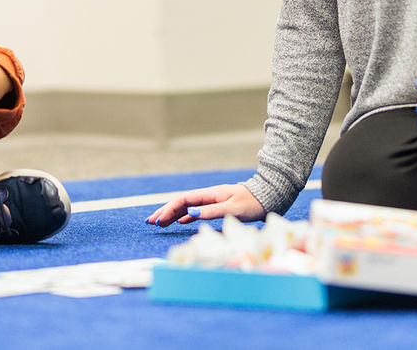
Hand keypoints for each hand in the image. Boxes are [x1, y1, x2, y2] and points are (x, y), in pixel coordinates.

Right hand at [145, 184, 264, 226]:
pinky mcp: (216, 207)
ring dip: (172, 215)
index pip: (183, 201)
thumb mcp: (232, 208)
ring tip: (159, 223)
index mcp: (209, 194)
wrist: (266, 197)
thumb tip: (191, 213)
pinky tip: (179, 222)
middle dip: (164, 211)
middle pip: (181, 203)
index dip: (169, 210)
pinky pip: (195, 212)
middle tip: (150, 221)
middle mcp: (207, 197)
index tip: (159, 221)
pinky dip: (184, 217)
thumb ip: (211, 211)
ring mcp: (211, 202)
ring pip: (186, 207)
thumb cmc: (251, 203)